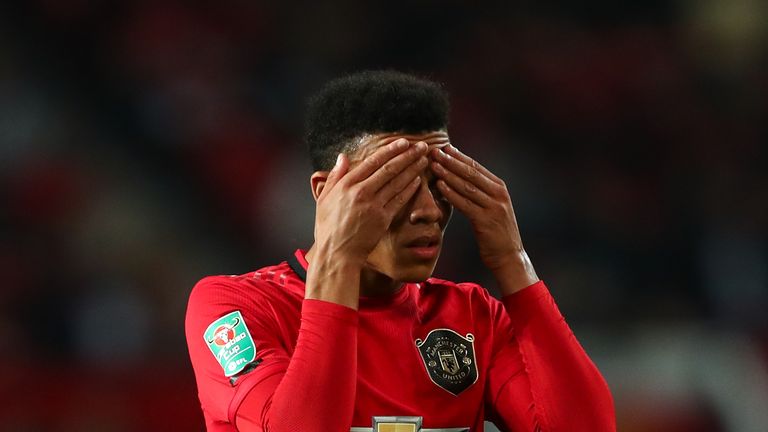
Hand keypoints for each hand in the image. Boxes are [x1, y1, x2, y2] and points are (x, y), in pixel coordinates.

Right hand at [314, 138, 428, 266]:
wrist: (336, 253)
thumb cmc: (328, 227)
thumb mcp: (324, 198)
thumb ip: (335, 176)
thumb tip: (343, 157)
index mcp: (346, 184)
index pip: (373, 161)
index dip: (390, 150)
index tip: (403, 142)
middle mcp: (361, 192)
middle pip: (389, 169)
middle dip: (407, 155)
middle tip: (422, 146)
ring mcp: (373, 205)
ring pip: (397, 182)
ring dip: (413, 169)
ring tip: (424, 159)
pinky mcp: (383, 219)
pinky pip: (399, 200)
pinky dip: (409, 189)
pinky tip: (418, 180)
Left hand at [430, 144, 537, 293]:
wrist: (509, 256)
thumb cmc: (495, 233)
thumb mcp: (490, 208)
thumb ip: (478, 193)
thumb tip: (457, 177)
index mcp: (499, 188)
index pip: (476, 167)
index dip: (458, 156)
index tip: (443, 147)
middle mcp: (498, 194)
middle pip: (471, 173)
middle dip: (451, 161)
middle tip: (434, 151)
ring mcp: (494, 207)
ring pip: (467, 186)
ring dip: (448, 174)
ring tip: (433, 165)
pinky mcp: (486, 221)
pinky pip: (465, 204)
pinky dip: (452, 193)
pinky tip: (439, 186)